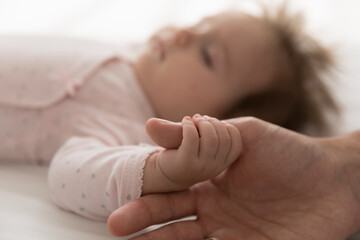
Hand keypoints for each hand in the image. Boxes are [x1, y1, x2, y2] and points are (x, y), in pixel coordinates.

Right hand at [108, 117, 359, 239]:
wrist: (336, 179)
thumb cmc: (290, 152)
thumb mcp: (242, 135)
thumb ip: (198, 134)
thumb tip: (149, 126)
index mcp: (210, 178)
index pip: (169, 184)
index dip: (146, 188)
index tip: (122, 192)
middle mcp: (214, 207)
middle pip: (171, 216)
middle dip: (143, 220)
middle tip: (116, 225)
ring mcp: (230, 232)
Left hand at [143, 115, 241, 192]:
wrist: (164, 171)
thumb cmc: (186, 153)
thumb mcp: (202, 145)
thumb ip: (211, 132)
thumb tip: (206, 117)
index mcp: (222, 163)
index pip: (236, 141)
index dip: (226, 127)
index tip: (213, 123)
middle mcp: (214, 168)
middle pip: (223, 138)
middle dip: (212, 122)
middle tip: (199, 119)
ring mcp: (200, 167)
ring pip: (211, 138)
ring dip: (202, 123)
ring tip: (192, 120)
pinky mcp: (185, 162)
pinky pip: (192, 138)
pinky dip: (189, 125)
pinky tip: (185, 122)